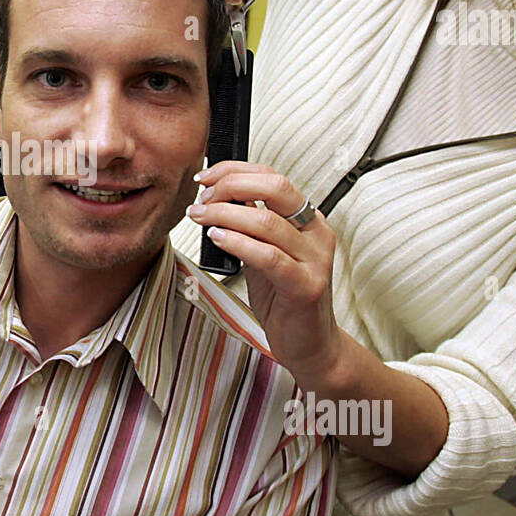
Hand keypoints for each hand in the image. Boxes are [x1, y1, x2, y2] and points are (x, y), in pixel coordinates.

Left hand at [186, 162, 345, 383]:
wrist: (310, 344)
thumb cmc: (284, 298)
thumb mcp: (264, 252)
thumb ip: (250, 224)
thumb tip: (219, 193)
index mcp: (308, 219)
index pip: (273, 176)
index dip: (235, 170)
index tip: (205, 177)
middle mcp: (316, 233)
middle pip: (276, 187)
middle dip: (230, 185)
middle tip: (201, 199)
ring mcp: (315, 259)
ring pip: (267, 221)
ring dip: (224, 214)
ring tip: (199, 217)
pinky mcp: (306, 286)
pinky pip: (269, 256)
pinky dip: (238, 243)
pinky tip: (217, 239)